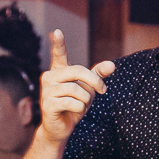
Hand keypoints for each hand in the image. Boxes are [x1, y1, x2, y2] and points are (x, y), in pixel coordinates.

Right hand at [37, 30, 114, 144]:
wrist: (61, 128)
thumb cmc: (74, 105)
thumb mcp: (88, 88)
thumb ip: (97, 75)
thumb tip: (112, 65)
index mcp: (58, 70)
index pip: (59, 54)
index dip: (58, 43)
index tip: (57, 31)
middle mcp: (49, 77)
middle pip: (78, 71)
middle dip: (94, 82)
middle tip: (103, 91)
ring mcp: (46, 90)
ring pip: (76, 90)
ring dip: (86, 100)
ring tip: (81, 106)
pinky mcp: (47, 104)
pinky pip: (72, 103)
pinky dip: (79, 109)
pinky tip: (74, 112)